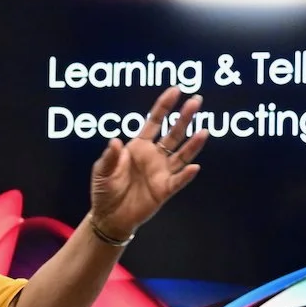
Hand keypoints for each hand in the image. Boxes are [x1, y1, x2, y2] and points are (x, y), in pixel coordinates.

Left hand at [88, 86, 207, 239]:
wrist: (109, 216)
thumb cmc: (104, 190)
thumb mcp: (102, 171)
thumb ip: (109, 156)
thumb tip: (115, 141)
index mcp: (139, 146)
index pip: (154, 121)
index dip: (164, 106)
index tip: (176, 90)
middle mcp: (154, 156)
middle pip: (173, 133)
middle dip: (184, 117)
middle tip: (197, 101)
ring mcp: (162, 172)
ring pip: (181, 154)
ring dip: (193, 144)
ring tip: (204, 131)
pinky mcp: (165, 190)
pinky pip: (178, 181)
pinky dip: (186, 175)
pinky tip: (194, 167)